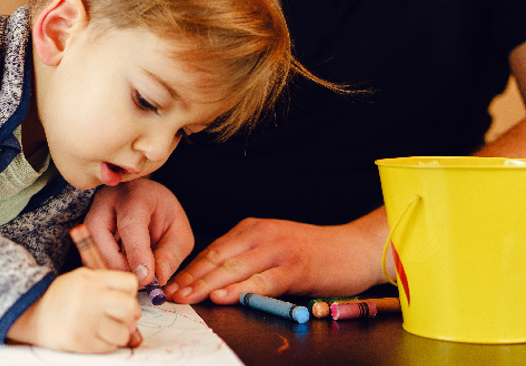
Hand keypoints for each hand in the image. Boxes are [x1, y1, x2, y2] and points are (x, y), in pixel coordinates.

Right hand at [7, 268, 140, 352]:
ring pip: (124, 333)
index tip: (120, 299)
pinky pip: (110, 347)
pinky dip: (106, 344)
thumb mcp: (83, 280)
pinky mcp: (81, 341)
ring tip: (105, 329)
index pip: (130, 283)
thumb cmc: (63, 297)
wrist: (30, 313)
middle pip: (131, 308)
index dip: (129, 293)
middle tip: (119, 318)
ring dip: (118, 334)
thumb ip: (109, 289)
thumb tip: (136, 314)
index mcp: (92, 278)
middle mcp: (90, 297)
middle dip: (129, 316)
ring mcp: (85, 321)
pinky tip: (94, 337)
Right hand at [83, 178, 193, 286]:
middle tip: (143, 281)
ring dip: (113, 270)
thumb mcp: (178, 232)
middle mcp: (106, 202)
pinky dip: (107, 269)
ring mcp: (90, 215)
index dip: (137, 253)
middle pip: (100, 240)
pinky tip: (124, 268)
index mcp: (136, 195)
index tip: (147, 278)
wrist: (144, 200)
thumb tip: (157, 280)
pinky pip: (89, 258)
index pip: (130, 224)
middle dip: (121, 268)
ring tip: (136, 273)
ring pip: (91, 252)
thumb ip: (170, 254)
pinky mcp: (84, 232)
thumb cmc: (162, 215)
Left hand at [164, 210, 389, 304]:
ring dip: (206, 284)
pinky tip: (222, 296)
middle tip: (170, 294)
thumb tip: (216, 281)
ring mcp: (277, 249)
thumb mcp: (275, 248)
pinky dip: (239, 289)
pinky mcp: (294, 267)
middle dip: (191, 277)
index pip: (213, 249)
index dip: (190, 269)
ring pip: (233, 268)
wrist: (355, 248)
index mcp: (253, 228)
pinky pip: (261, 281)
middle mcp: (261, 234)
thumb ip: (249, 260)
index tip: (172, 284)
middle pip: (217, 258)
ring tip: (186, 297)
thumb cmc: (316, 253)